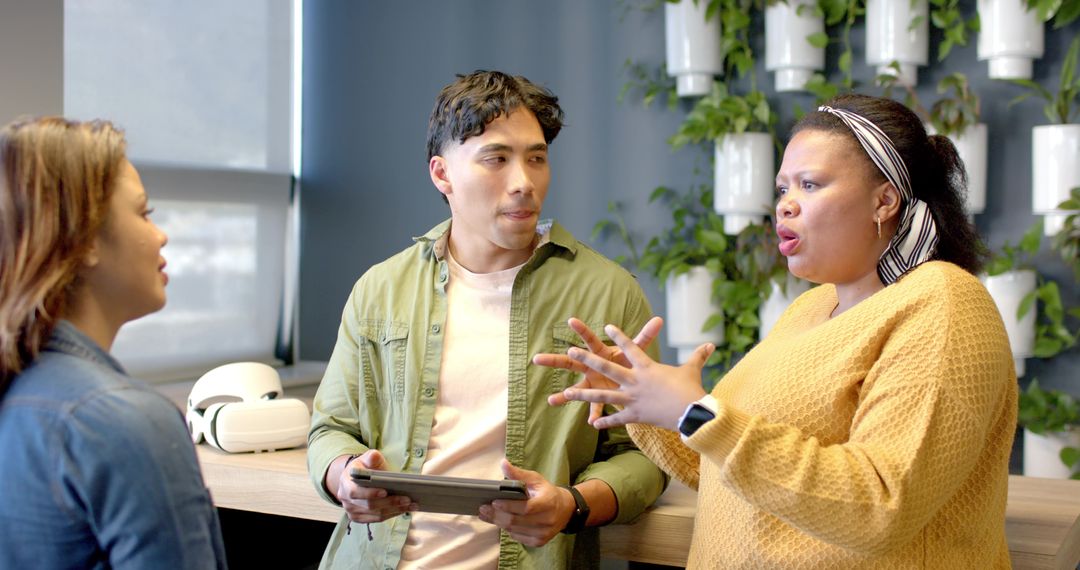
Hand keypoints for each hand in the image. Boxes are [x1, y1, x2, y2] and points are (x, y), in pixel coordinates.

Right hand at [335, 450, 412, 522]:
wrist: (357, 478)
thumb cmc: (365, 467)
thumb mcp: (367, 458)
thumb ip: (371, 457)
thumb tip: (374, 456)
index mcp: (345, 483)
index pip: (355, 492)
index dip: (370, 493)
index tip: (385, 492)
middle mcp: (346, 499)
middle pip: (369, 505)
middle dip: (389, 502)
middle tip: (407, 499)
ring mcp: (352, 510)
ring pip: (375, 514)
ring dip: (395, 510)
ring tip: (411, 504)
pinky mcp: (359, 518)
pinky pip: (377, 519)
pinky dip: (392, 514)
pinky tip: (405, 509)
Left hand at [477, 460, 574, 547]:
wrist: (565, 510)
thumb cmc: (547, 492)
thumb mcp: (536, 479)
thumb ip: (518, 474)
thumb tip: (503, 464)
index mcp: (548, 502)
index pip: (526, 508)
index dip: (509, 506)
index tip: (494, 502)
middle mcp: (547, 520)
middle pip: (516, 521)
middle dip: (497, 515)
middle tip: (483, 509)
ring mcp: (543, 533)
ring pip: (514, 530)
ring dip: (498, 522)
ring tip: (486, 514)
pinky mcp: (539, 542)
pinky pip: (517, 537)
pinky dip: (507, 529)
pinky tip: (500, 521)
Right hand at [534, 316, 662, 423]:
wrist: (631, 379)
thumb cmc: (629, 361)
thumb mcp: (637, 350)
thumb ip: (645, 336)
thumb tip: (659, 320)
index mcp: (600, 353)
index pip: (589, 339)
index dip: (581, 330)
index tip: (571, 320)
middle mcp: (591, 367)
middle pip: (570, 362)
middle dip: (554, 361)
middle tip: (537, 359)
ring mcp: (592, 382)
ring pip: (575, 388)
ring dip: (564, 395)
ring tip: (551, 401)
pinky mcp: (598, 395)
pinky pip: (593, 406)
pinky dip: (594, 413)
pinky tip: (591, 422)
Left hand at [558, 323, 712, 430]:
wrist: (692, 413)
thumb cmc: (692, 390)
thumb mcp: (692, 370)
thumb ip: (698, 356)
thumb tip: (711, 344)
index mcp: (648, 367)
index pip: (631, 348)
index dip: (619, 336)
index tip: (606, 326)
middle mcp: (636, 381)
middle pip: (607, 368)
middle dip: (588, 359)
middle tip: (571, 351)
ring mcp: (633, 399)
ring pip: (603, 396)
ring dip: (584, 394)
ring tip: (567, 392)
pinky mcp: (635, 415)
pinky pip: (617, 418)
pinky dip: (605, 421)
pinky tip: (592, 424)